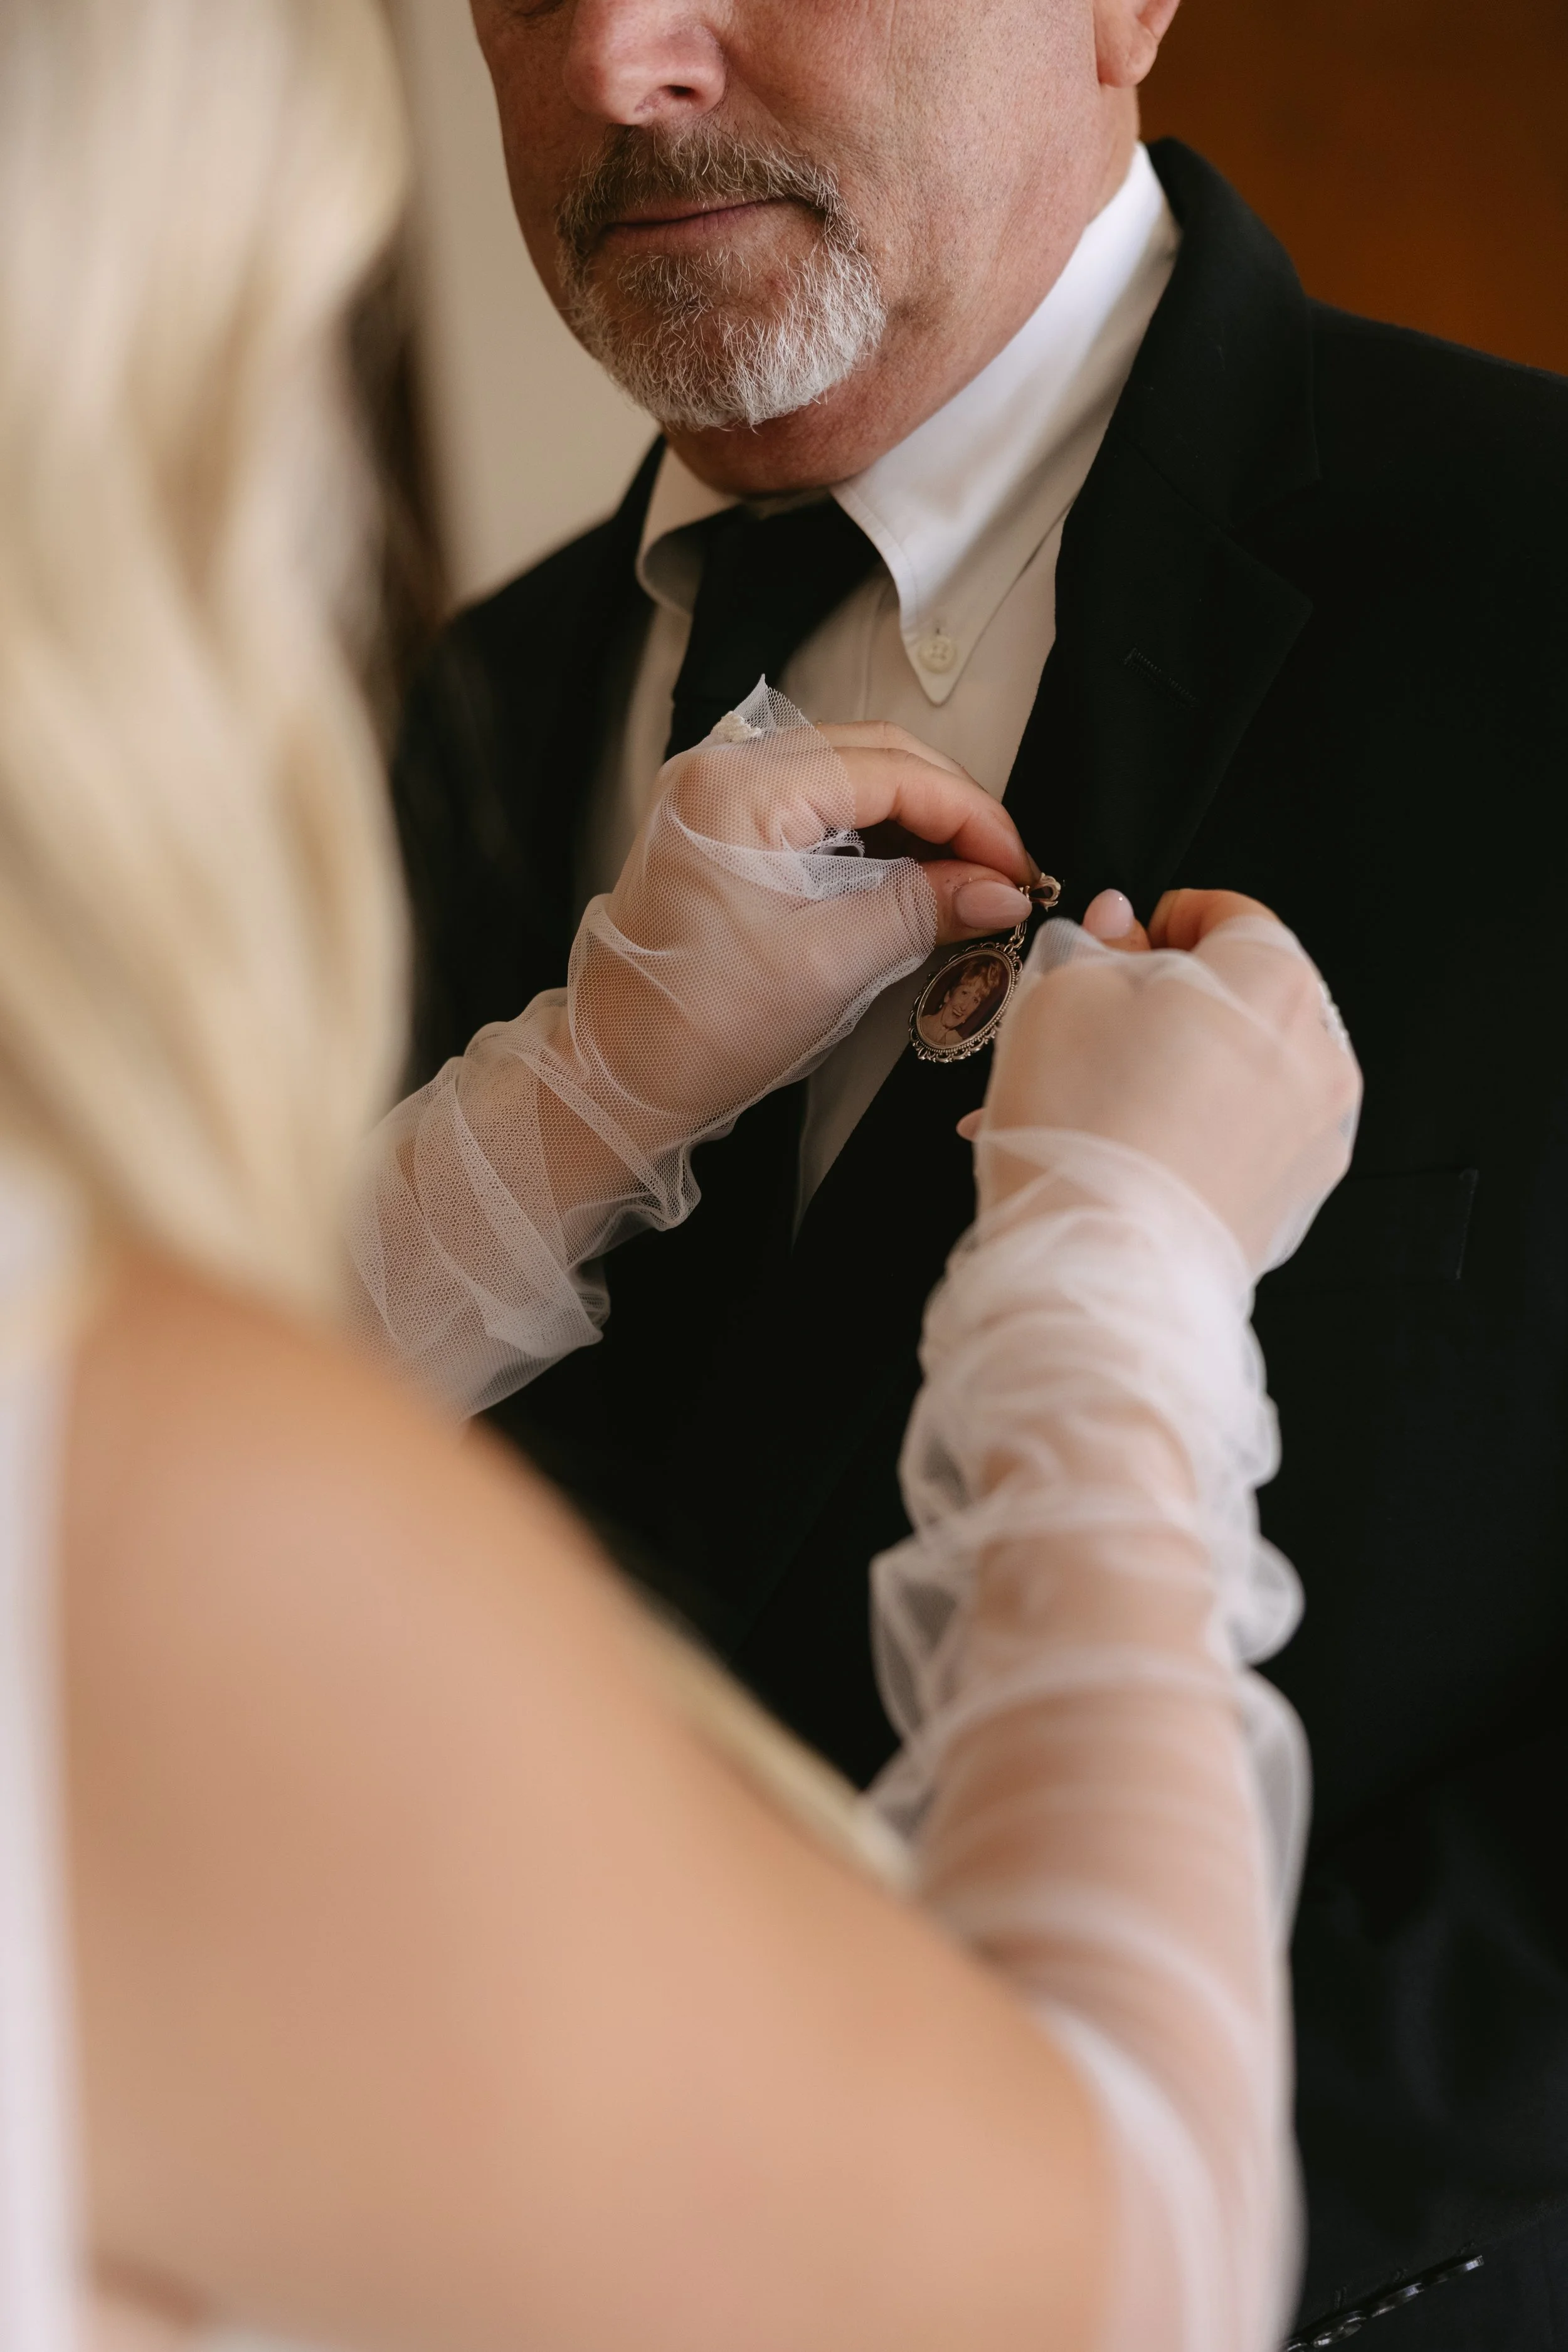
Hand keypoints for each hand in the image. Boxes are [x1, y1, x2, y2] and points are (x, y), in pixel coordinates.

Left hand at [571, 701, 1040, 1137]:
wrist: (615, 1077)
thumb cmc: (695, 1029)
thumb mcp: (828, 966)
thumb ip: (921, 911)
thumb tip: (998, 889)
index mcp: (737, 789)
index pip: (887, 769)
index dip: (968, 814)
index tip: (1014, 865)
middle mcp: (718, 772)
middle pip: (871, 756)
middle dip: (949, 809)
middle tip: (1001, 869)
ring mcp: (713, 799)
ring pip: (847, 777)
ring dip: (915, 819)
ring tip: (966, 874)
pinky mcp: (717, 832)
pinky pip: (814, 809)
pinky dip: (872, 837)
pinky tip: (911, 874)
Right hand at [967, 887, 1361, 1273]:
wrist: (1100, 1266)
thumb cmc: (1086, 1124)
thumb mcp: (1063, 990)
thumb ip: (1098, 945)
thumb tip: (1116, 928)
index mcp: (1274, 978)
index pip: (1227, 913)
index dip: (1160, 922)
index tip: (1116, 946)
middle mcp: (1317, 1053)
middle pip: (1239, 998)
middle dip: (1164, 1006)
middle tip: (1092, 1029)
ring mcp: (1313, 1135)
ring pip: (1235, 1074)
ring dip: (1168, 1073)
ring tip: (1086, 1102)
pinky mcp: (1292, 1200)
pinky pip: (1236, 1141)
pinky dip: (1184, 1134)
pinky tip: (1115, 1150)